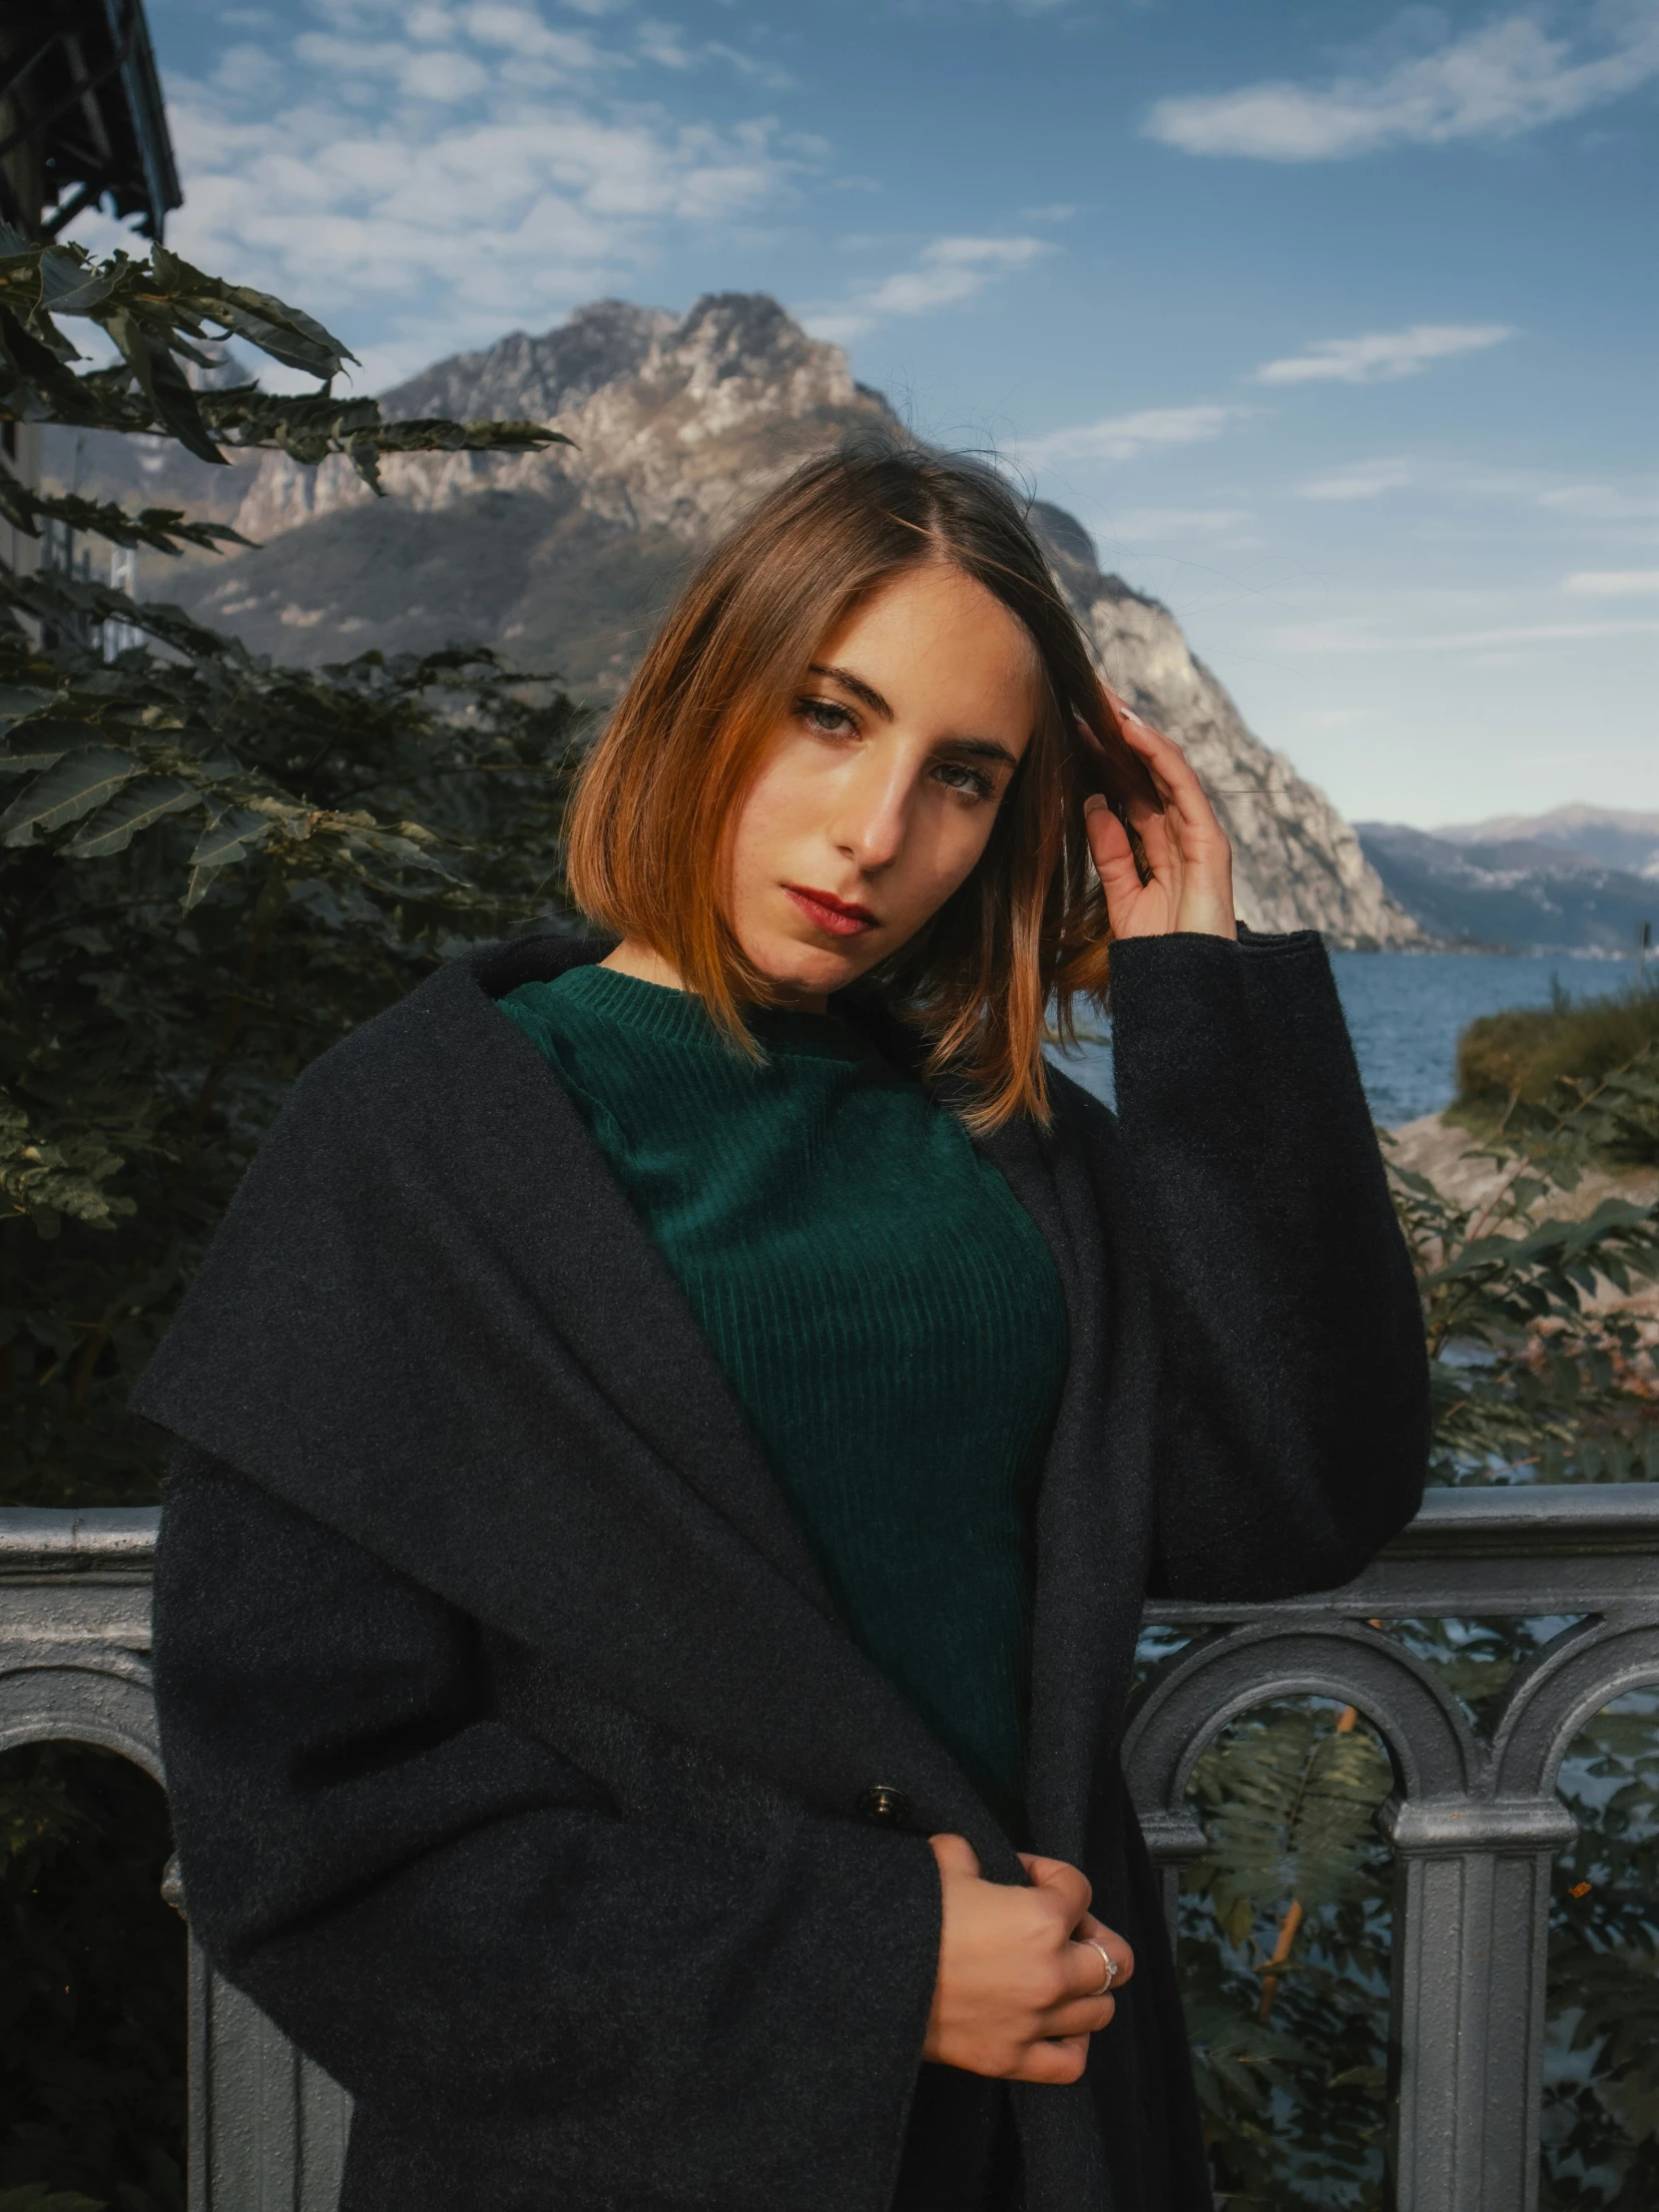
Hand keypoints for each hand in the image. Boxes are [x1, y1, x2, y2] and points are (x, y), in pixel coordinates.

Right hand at [923, 1834, 1135, 2083]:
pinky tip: (1054, 2023)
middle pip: (1115, 1958)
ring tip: (1059, 1976)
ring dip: (1085, 1989)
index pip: (1079, 1889)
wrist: (874, 1978)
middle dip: (1092, 1937)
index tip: (1028, 1878)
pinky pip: (1072, 2062)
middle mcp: (1052, 1972)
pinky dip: (1071, 2042)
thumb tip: (971, 1858)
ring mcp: (1037, 2021)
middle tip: (1065, 1930)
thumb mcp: (943, 1861)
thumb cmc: (911, 1917)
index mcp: (1042, 1918)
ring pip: (1101, 2010)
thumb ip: (971, 1853)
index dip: (1052, 1876)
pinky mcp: (1014, 2059)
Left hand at [1083, 683, 1235, 941]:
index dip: (1101, 755)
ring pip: (1164, 769)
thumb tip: (1092, 805)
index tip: (1068, 724)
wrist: (1187, 993)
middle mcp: (1180, 832)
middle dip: (1115, 732)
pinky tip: (1131, 731)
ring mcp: (1198, 834)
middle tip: (1082, 693)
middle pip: (1145, 770)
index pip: (1128, 787)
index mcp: (1158, 845)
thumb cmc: (1159, 954)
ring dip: (1133, 732)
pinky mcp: (1211, 841)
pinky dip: (1158, 755)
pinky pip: (1182, 787)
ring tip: (1102, 700)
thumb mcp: (1123, 896)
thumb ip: (1111, 852)